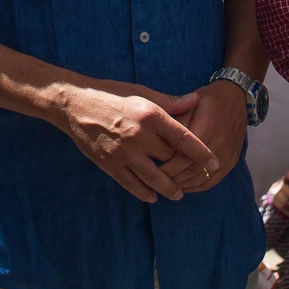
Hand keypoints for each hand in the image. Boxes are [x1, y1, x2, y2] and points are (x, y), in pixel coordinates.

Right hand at [59, 80, 216, 204]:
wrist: (75, 104)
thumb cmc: (111, 94)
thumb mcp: (141, 92)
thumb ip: (169, 101)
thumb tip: (195, 101)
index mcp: (150, 114)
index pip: (184, 138)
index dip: (201, 153)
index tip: (214, 162)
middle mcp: (139, 135)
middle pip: (171, 159)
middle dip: (185, 169)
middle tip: (197, 177)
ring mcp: (123, 152)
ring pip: (154, 178)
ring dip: (169, 189)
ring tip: (178, 194)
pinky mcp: (109, 164)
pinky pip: (132, 184)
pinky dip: (144, 193)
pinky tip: (152, 196)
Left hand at [160, 80, 246, 192]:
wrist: (237, 99)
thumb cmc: (208, 100)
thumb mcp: (189, 103)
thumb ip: (175, 121)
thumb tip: (157, 139)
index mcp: (205, 129)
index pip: (183, 156)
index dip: (167, 167)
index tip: (153, 169)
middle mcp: (218, 145)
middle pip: (190, 170)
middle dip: (172, 178)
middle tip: (155, 180)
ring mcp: (226, 156)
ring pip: (200, 179)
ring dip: (182, 184)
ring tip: (166, 184)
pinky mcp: (231, 162)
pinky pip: (211, 181)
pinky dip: (195, 186)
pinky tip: (183, 185)